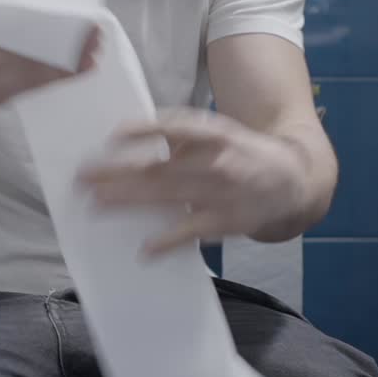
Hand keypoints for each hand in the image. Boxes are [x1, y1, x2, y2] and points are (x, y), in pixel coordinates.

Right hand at [0, 19, 100, 107]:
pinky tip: (73, 71)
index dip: (40, 30)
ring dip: (63, 69)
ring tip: (91, 56)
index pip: (4, 31)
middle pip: (21, 59)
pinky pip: (25, 91)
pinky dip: (50, 79)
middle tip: (92, 40)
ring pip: (27, 80)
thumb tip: (39, 5)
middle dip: (61, 51)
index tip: (70, 23)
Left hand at [77, 108, 307, 255]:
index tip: (114, 136)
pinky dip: (168, 241)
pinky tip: (144, 249)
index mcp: (214, 133)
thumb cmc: (243, 152)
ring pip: (170, 197)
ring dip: (130, 200)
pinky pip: (192, 232)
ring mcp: (223, 193)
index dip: (146, 130)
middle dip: (119, 172)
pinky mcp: (228, 222)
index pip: (176, 127)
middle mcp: (218, 161)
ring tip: (98, 203)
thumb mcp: (218, 132)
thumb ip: (181, 135)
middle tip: (83, 177)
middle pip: (161, 166)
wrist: (294, 179)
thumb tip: (133, 135)